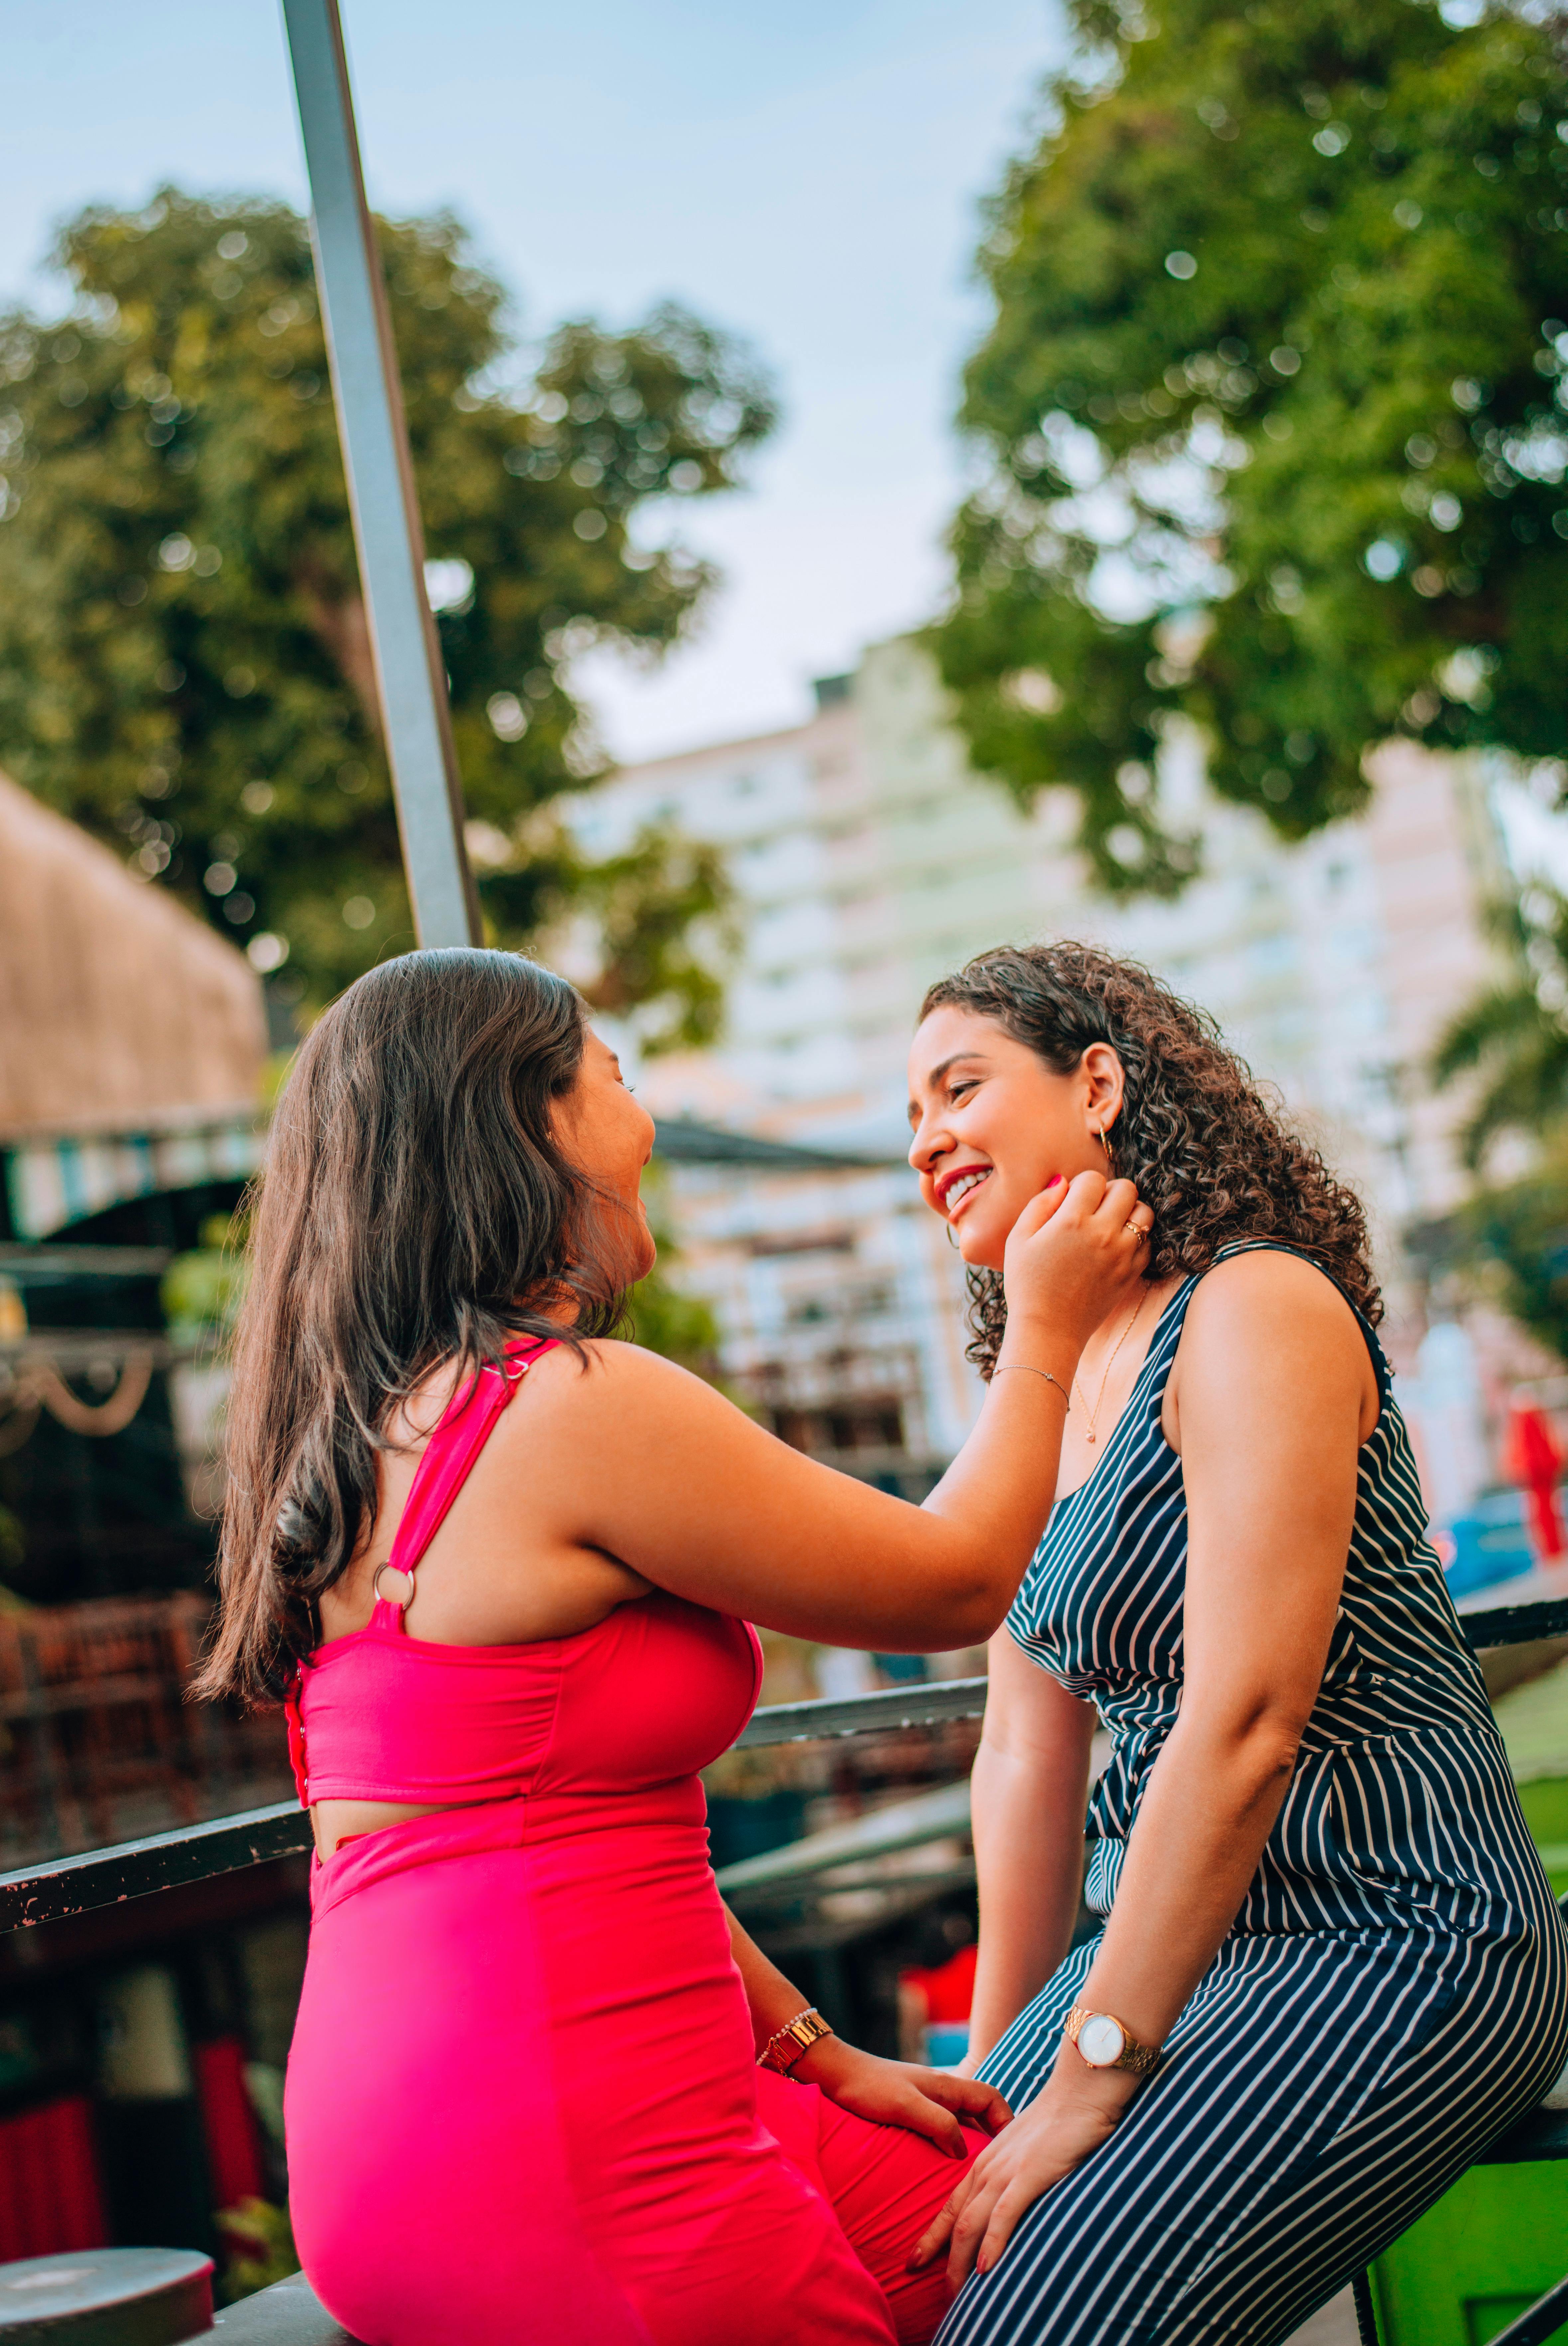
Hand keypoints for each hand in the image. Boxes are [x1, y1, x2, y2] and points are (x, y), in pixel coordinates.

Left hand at [791, 2035, 1012, 2157]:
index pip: (991, 2099)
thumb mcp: (907, 2106)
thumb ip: (939, 2125)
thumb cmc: (869, 2087)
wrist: (836, 2074)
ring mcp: (927, 2102)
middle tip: (999, 2171)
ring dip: (972, 2144)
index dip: (1006, 2121)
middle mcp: (942, 2093)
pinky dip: (951, 2145)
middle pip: (980, 2113)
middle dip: (993, 2138)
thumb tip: (964, 2153)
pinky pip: (942, 2129)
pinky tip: (945, 2168)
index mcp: (947, 2087)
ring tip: (975, 2176)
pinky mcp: (912, 2113)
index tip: (1012, 2150)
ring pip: (962, 2123)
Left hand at [907, 2056, 1133, 2284]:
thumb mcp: (1021, 2150)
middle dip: (942, 2260)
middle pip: (955, 2221)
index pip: (951, 2207)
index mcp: (984, 2163)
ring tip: (957, 2295)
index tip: (915, 2263)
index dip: (932, 2238)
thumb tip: (1005, 2203)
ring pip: (972, 2223)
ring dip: (962, 2262)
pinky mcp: (1029, 2175)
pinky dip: (992, 2243)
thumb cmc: (1054, 2123)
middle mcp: (987, 2169)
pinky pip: (1004, 2214)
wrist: (1077, 2094)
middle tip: (938, 2295)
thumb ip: (1009, 2174)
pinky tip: (986, 2269)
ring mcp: (1006, 2172)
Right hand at [1000, 1171, 1151, 1353]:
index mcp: (1072, 1220)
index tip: (1073, 1199)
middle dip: (1110, 1191)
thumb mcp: (1018, 1239)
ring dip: (1129, 1212)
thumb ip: (1040, 1204)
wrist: (1048, 1329)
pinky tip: (1116, 1246)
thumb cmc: (1026, 1284)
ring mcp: (1122, 1254)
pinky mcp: (1131, 1273)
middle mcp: (1103, 1233)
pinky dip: (1136, 1238)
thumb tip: (1063, 1183)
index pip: (1093, 1179)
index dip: (1082, 1184)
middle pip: (1126, 1188)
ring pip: (1144, 1213)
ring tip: (1110, 1224)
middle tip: (1094, 1208)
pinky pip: (1148, 1243)